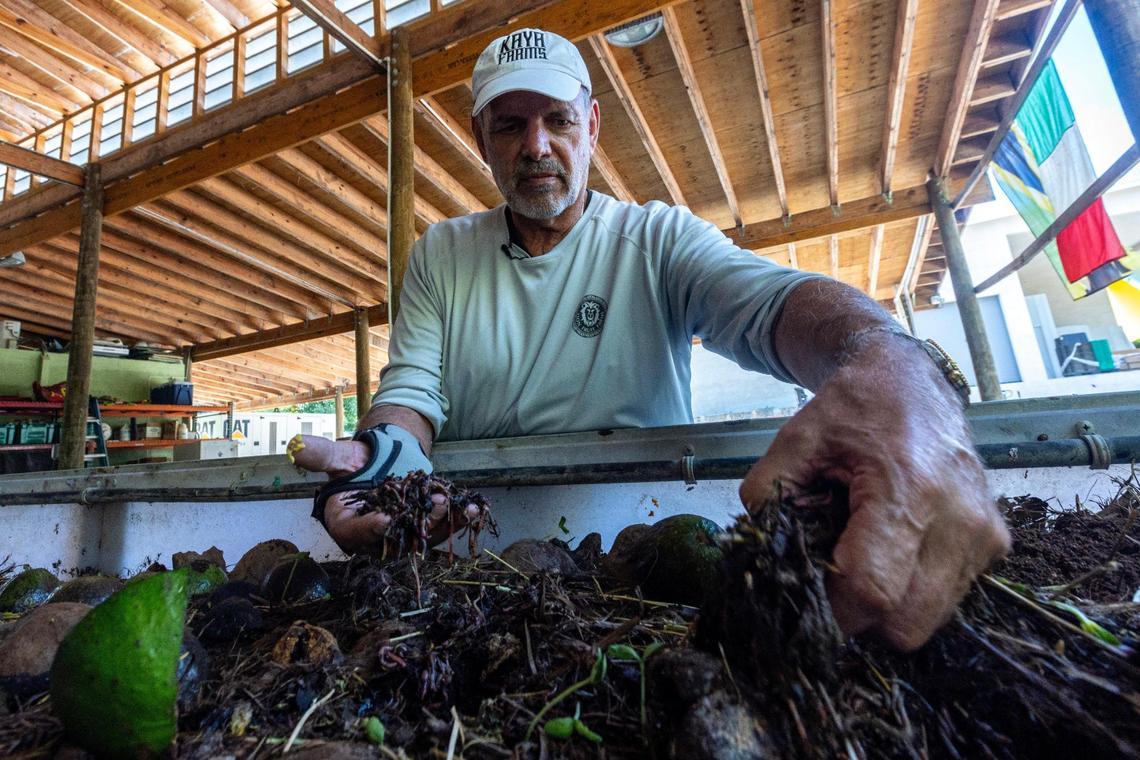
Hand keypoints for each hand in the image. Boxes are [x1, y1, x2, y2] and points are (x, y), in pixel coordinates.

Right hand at [289, 428, 482, 555]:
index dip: (370, 528)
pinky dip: (458, 521)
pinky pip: (441, 530)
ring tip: (459, 507)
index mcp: (345, 523)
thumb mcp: (341, 454)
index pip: (355, 532)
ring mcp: (401, 537)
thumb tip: (295, 446)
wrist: (384, 461)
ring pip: (423, 538)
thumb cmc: (357, 461)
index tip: (386, 520)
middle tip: (437, 508)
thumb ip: (322, 454)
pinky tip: (475, 510)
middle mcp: (373, 538)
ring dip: (444, 525)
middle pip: (394, 540)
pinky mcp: (423, 530)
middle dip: (418, 527)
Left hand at [738, 342, 1009, 649]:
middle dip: (860, 618)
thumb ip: (767, 495)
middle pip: (905, 625)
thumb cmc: (855, 407)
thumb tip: (760, 552)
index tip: (805, 600)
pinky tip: (892, 550)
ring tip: (862, 557)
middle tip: (831, 583)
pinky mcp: (994, 544)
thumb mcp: (796, 440)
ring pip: (928, 620)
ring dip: (889, 608)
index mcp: (908, 489)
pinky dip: (914, 591)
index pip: (872, 590)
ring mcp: (983, 536)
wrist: (911, 381)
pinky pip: (947, 599)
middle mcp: (958, 519)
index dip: (832, 612)